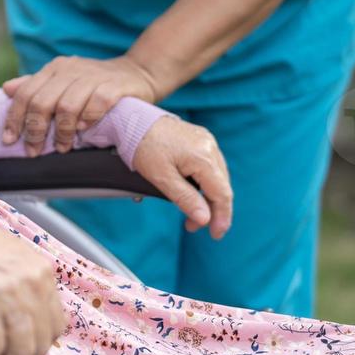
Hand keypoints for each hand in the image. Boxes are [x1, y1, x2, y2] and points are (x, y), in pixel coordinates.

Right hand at [0, 217, 65, 354]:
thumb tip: (28, 320)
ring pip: (20, 350)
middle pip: (40, 342)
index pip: (57, 324)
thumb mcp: (12, 257)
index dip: (41, 346)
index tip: (24, 354)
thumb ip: (27, 283)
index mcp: (42, 272)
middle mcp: (32, 284)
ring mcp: (10, 295)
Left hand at [1, 55, 159, 155]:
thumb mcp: (63, 80)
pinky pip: (96, 104)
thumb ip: (36, 85)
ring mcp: (93, 77)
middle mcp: (70, 69)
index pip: (26, 93)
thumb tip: (6, 89)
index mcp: (54, 69)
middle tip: (34, 151)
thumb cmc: (94, 82)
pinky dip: (87, 120)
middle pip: (42, 102)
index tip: (9, 141)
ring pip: (67, 106)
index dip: (14, 118)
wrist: (137, 72)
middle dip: (35, 131)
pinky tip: (83, 131)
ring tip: (62, 147)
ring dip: (62, 132)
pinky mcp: (114, 86)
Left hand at [130, 115, 232, 239]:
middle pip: (222, 186)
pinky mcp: (200, 139)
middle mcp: (210, 147)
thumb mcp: (162, 178)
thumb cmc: (143, 146)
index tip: (215, 235)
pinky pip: (210, 165)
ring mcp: (206, 141)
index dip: (222, 217)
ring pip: (217, 176)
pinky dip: (205, 182)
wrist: (132, 120)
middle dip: (212, 210)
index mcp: (203, 157)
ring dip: (208, 197)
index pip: (222, 194)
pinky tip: (193, 192)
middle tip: (194, 226)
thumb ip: (186, 199)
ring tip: (191, 212)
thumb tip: (205, 219)